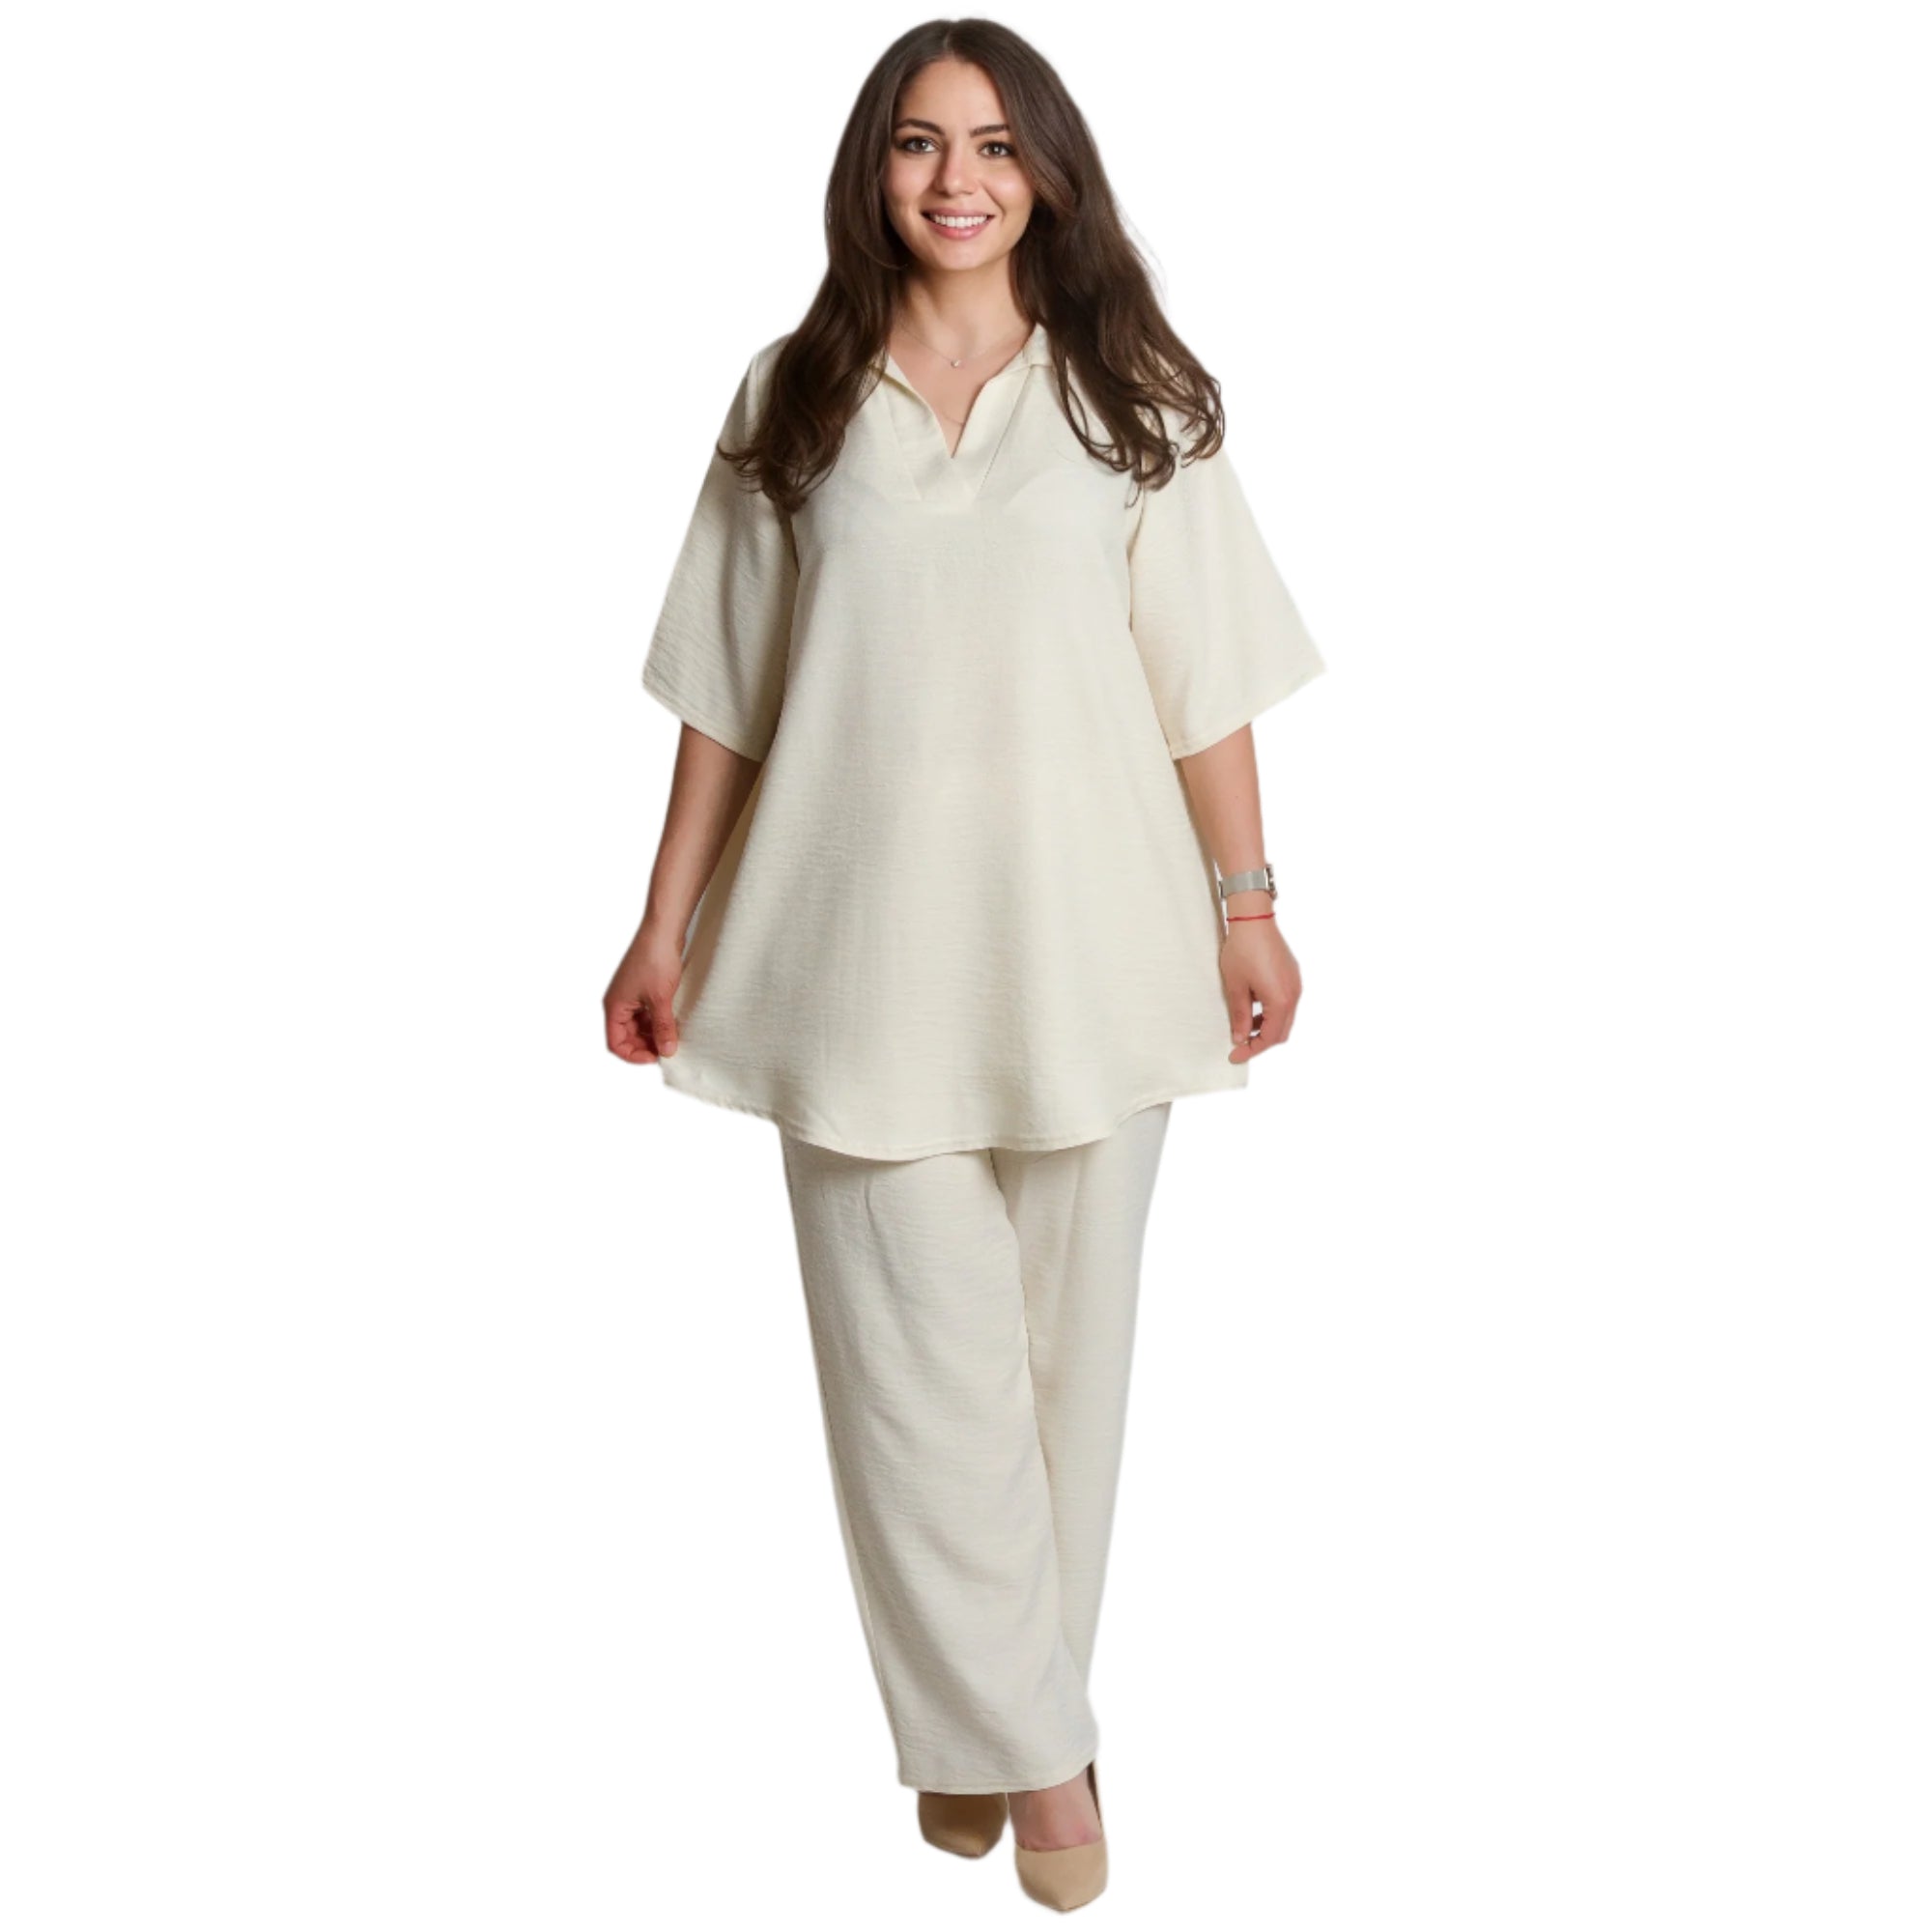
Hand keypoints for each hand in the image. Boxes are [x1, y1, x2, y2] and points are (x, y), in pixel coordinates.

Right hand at [604, 915, 685, 1063]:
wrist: (663, 931)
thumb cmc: (656, 960)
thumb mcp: (661, 1000)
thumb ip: (663, 1028)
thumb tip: (667, 1052)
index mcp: (615, 1006)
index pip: (616, 1043)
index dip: (634, 1055)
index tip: (656, 1057)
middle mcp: (619, 1003)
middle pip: (627, 1036)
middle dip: (645, 1045)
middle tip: (668, 1049)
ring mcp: (631, 996)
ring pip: (638, 1026)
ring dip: (653, 1034)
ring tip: (673, 1036)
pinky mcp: (642, 989)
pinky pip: (646, 1014)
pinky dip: (657, 1021)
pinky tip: (673, 1022)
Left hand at [1220, 915, 1303, 1063]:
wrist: (1253, 919)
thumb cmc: (1243, 950)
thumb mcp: (1236, 987)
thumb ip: (1240, 1016)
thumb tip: (1240, 1037)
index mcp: (1281, 1001)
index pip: (1270, 1037)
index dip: (1252, 1050)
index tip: (1235, 1055)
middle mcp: (1293, 994)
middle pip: (1281, 1031)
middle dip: (1261, 1041)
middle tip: (1240, 1045)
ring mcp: (1295, 984)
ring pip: (1284, 1017)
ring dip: (1266, 1026)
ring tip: (1244, 1025)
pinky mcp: (1292, 975)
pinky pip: (1285, 1002)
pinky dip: (1272, 1012)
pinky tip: (1255, 1006)